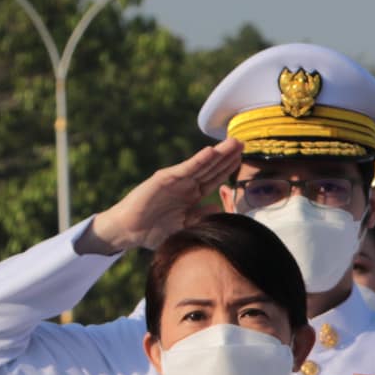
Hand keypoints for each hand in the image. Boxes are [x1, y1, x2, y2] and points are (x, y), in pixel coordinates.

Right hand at [83, 138, 243, 254]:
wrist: (130, 231)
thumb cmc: (156, 230)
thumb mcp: (186, 225)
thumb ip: (202, 216)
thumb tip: (219, 206)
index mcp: (193, 195)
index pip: (215, 178)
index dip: (229, 168)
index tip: (244, 158)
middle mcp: (186, 185)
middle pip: (212, 168)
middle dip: (227, 155)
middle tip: (243, 142)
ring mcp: (176, 181)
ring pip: (202, 165)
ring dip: (218, 153)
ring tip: (233, 142)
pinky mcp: (164, 179)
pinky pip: (185, 169)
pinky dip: (198, 160)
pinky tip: (211, 152)